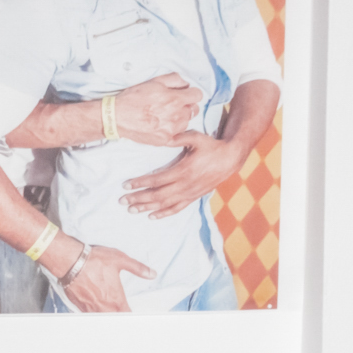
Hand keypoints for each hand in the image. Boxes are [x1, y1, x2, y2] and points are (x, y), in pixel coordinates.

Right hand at [42, 235, 152, 311]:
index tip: (132, 314)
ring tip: (107, 308)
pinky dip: (94, 312)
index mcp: (116, 300)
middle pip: (115, 319)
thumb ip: (138, 268)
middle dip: (118, 316)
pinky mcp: (80, 307)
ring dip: (106, 315)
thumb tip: (151, 274)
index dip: (130, 315)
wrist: (71, 262)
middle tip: (120, 313)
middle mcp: (104, 308)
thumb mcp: (121, 260)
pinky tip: (95, 304)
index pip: (127, 315)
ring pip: (102, 318)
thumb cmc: (94, 261)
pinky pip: (90, 314)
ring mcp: (91, 309)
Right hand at [111, 73, 199, 144]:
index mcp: (175, 99)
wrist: (118, 117)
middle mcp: (176, 116)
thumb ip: (175, 80)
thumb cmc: (135, 98)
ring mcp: (172, 130)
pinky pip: (178, 135)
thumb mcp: (155, 81)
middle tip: (173, 105)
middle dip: (186, 105)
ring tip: (165, 115)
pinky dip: (173, 130)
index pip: (198, 95)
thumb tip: (186, 84)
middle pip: (194, 110)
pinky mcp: (165, 140)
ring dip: (180, 118)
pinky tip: (163, 125)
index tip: (185, 94)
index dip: (191, 93)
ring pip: (186, 122)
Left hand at [121, 130, 247, 217]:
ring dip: (147, 208)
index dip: (140, 183)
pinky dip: (164, 214)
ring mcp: (189, 193)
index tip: (126, 185)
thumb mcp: (197, 137)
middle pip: (157, 195)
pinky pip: (177, 208)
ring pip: (164, 204)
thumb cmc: (212, 146)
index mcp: (183, 170)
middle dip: (138, 198)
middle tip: (122, 201)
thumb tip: (164, 137)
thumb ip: (180, 137)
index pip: (157, 180)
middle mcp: (185, 185)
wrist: (230, 159)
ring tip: (131, 210)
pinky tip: (152, 216)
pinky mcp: (193, 197)